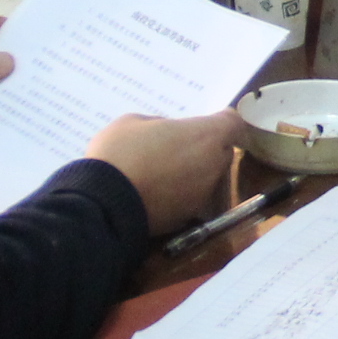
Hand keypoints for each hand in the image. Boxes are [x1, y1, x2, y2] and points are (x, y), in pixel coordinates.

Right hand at [86, 109, 242, 232]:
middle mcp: (213, 165)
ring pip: (207, 177)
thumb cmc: (119, 153)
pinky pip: (191, 199)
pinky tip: (156, 192)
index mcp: (206, 135)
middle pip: (221, 152)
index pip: (233, 123)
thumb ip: (160, 125)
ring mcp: (203, 194)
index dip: (222, 121)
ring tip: (163, 171)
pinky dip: (180, 194)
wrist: (104, 206)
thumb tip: (167, 134)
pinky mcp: (189, 217)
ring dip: (193, 173)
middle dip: (205, 148)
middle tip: (178, 145)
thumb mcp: (134, 123)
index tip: (208, 121)